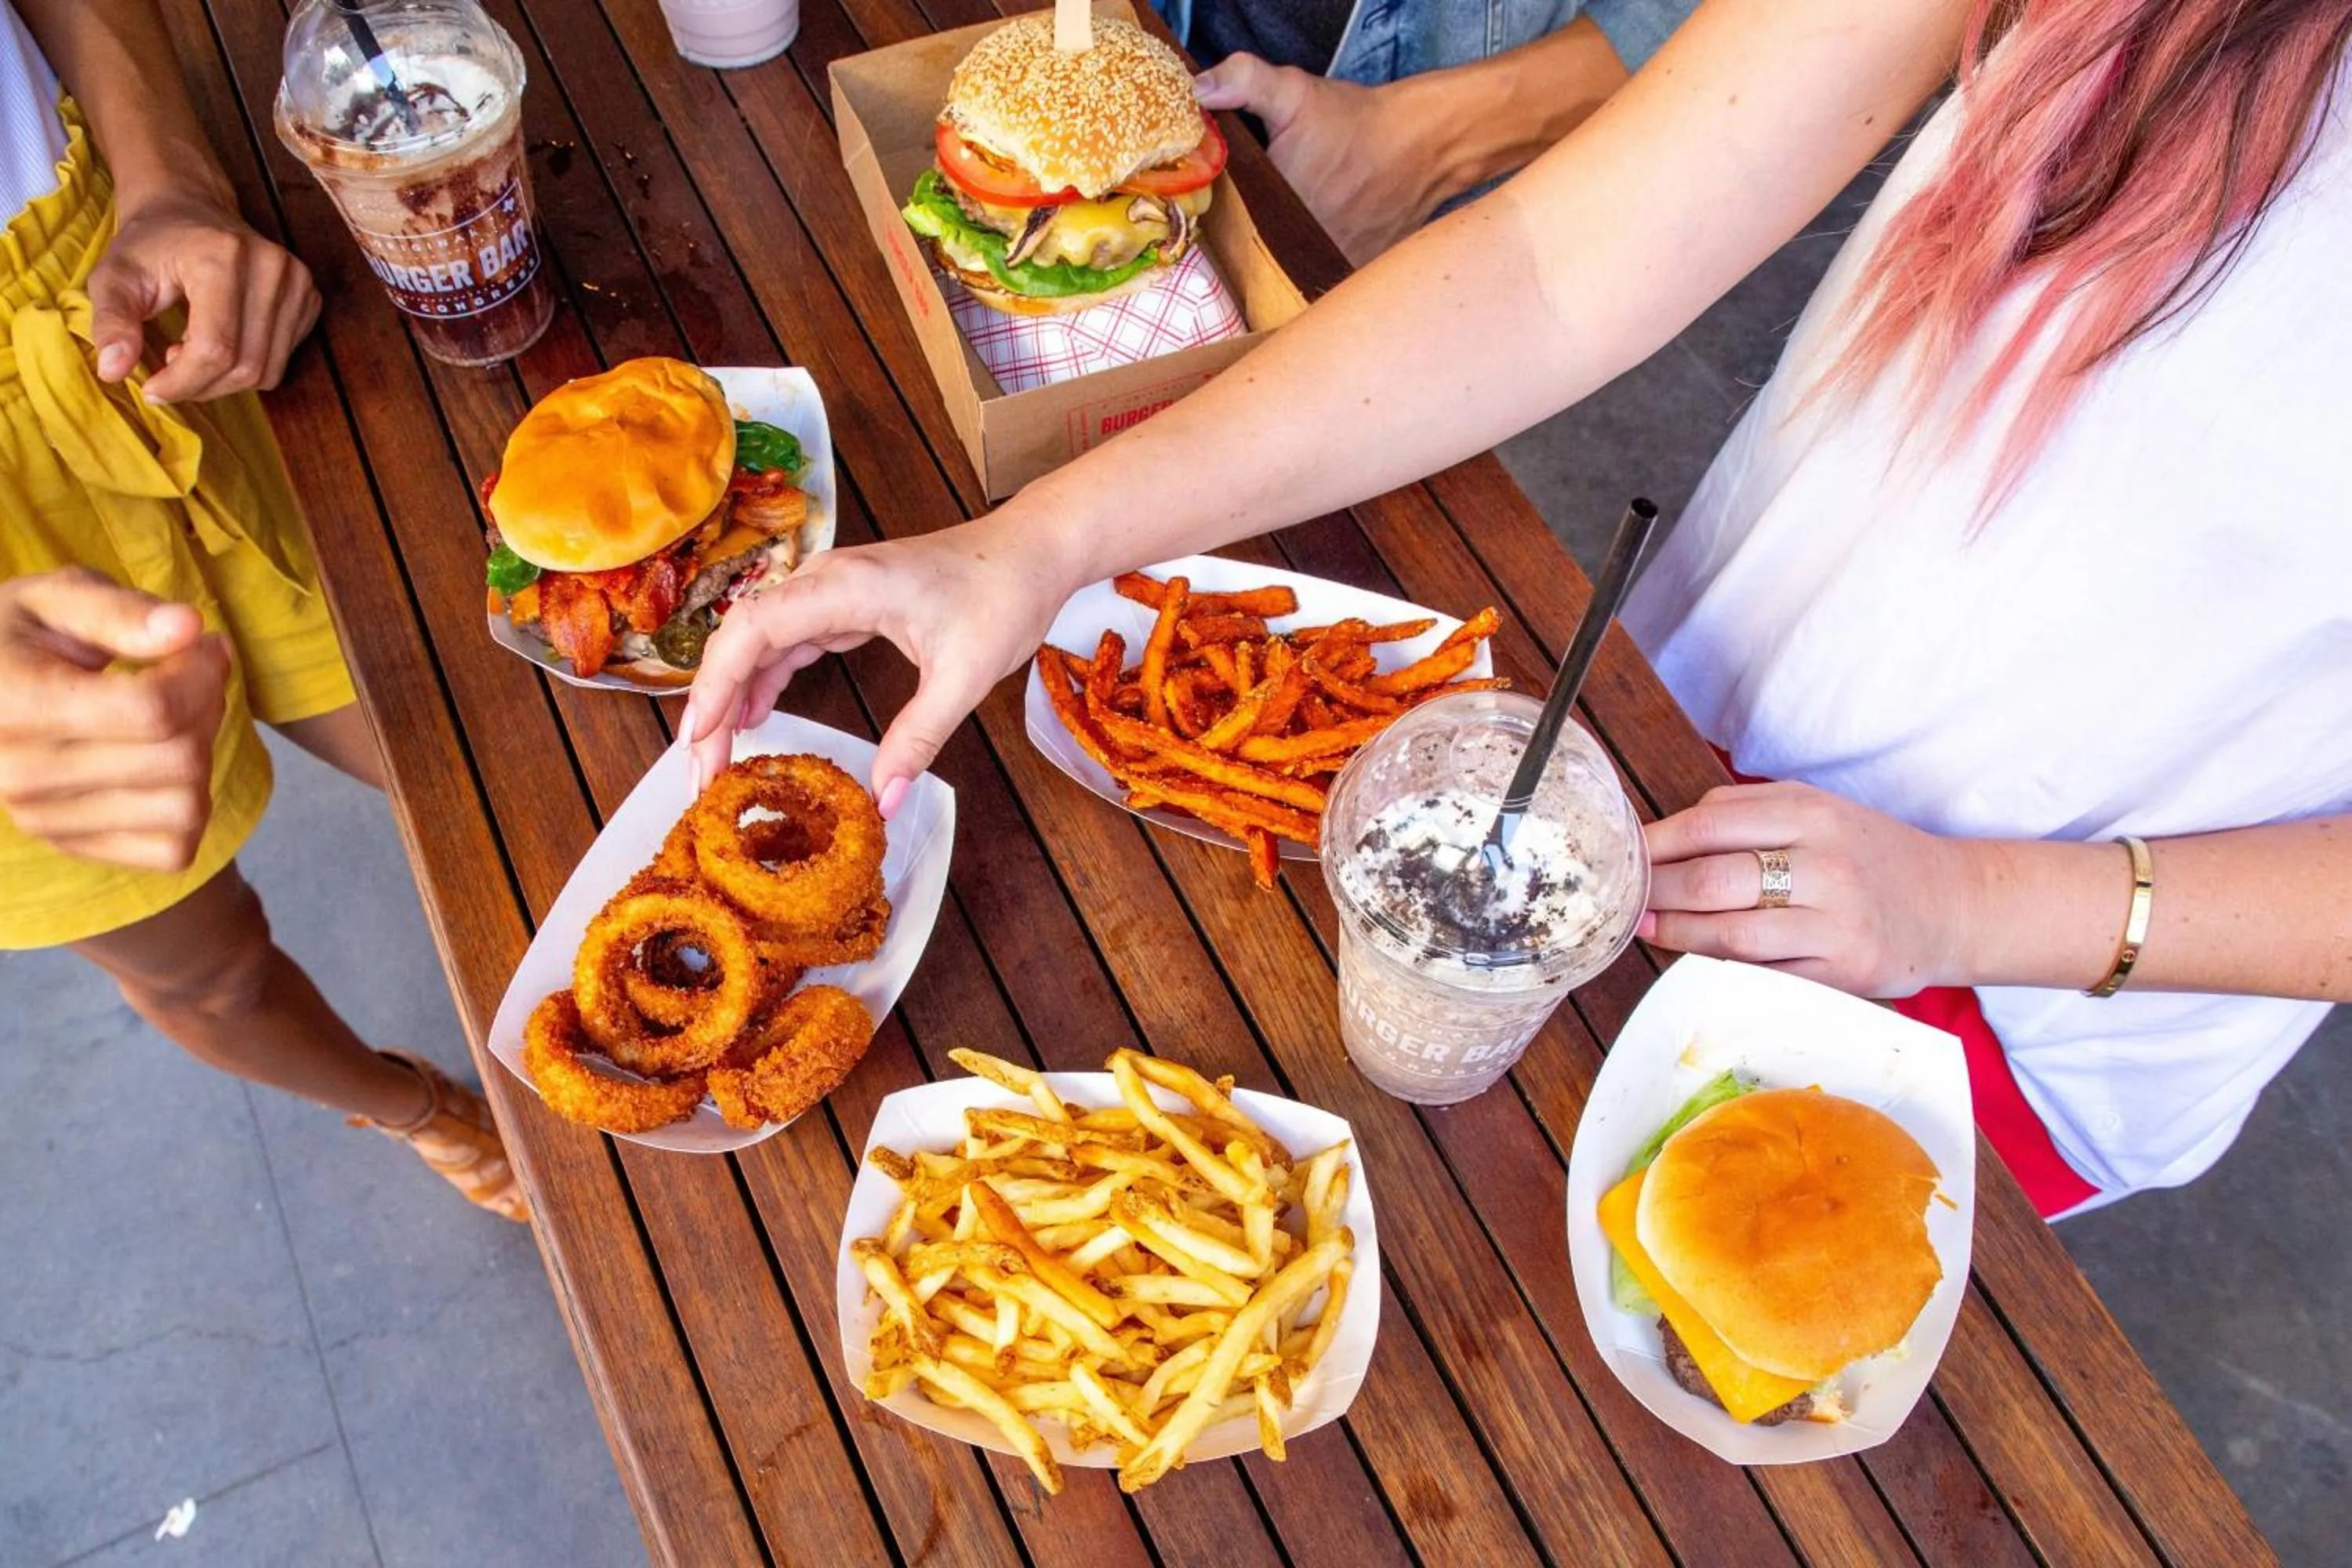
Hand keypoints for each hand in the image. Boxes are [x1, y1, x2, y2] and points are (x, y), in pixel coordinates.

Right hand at [0, 568, 231, 870]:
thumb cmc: (24, 636)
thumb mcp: (57, 598)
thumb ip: (120, 611)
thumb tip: (187, 627)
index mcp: (14, 703)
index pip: (150, 709)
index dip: (201, 671)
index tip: (202, 645)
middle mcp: (21, 774)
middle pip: (178, 758)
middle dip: (207, 707)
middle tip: (192, 677)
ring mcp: (45, 820)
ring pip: (186, 807)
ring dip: (203, 756)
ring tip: (176, 719)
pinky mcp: (74, 847)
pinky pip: (175, 849)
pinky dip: (189, 806)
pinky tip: (162, 765)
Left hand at [86, 192, 320, 402]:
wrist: (188, 208)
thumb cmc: (149, 244)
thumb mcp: (112, 278)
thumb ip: (111, 322)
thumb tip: (112, 371)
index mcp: (223, 256)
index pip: (215, 348)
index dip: (181, 382)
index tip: (151, 390)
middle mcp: (272, 267)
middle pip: (245, 366)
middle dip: (201, 384)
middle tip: (169, 366)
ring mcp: (298, 283)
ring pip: (267, 372)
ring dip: (223, 380)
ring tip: (191, 350)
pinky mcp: (310, 298)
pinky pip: (281, 361)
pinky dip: (247, 366)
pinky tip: (221, 341)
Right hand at [684, 526, 1070, 813]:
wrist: (1033, 551)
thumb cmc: (1003, 594)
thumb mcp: (964, 675)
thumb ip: (919, 737)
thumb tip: (884, 801)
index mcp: (845, 585)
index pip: (754, 629)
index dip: (716, 683)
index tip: (699, 738)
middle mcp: (827, 580)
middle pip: (744, 636)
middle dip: (713, 701)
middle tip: (700, 770)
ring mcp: (834, 590)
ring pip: (761, 639)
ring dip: (735, 694)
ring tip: (717, 756)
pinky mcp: (847, 603)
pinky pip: (789, 640)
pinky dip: (767, 679)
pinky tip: (754, 718)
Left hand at [1193, 55, 1447, 264]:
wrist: (1424, 143)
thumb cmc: (1354, 120)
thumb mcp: (1293, 91)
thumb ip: (1243, 81)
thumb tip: (1199, 89)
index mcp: (1269, 209)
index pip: (1222, 227)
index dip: (1217, 217)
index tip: (1220, 202)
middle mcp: (1295, 246)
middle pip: (1251, 252)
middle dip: (1247, 235)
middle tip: (1261, 207)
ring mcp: (1325, 263)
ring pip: (1283, 269)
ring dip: (1277, 253)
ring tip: (1289, 223)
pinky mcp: (1351, 271)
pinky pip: (1317, 279)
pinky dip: (1310, 265)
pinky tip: (1311, 239)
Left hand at [1638, 782, 1983, 997]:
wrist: (1953, 905)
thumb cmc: (1868, 856)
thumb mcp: (1817, 812)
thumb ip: (1745, 815)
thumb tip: (1662, 837)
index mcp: (1812, 813)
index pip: (1710, 823)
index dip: (1655, 843)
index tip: (1622, 857)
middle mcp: (1825, 864)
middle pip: (1712, 880)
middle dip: (1656, 892)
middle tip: (1623, 899)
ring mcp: (1835, 923)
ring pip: (1730, 933)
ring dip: (1676, 933)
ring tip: (1646, 928)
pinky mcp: (1843, 974)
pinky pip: (1763, 973)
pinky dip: (1720, 966)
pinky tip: (1694, 957)